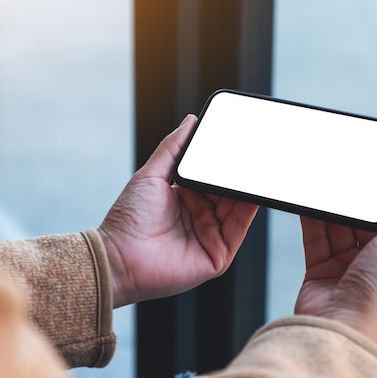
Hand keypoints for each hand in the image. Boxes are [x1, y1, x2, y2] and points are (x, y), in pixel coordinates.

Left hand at [98, 115, 258, 306]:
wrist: (118, 256)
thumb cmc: (128, 218)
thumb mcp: (151, 174)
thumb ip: (173, 147)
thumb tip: (190, 121)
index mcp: (185, 199)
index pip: (213, 178)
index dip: (225, 163)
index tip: (238, 144)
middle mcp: (199, 217)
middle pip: (228, 192)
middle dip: (240, 174)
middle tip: (253, 153)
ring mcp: (209, 237)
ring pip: (238, 208)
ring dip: (248, 189)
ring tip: (258, 168)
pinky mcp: (217, 255)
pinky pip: (238, 229)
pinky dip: (249, 210)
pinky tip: (254, 192)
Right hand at [294, 166, 376, 343]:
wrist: (335, 329)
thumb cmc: (375, 299)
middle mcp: (375, 264)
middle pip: (363, 222)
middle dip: (355, 202)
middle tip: (346, 176)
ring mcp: (346, 267)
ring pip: (337, 227)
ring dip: (332, 209)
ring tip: (324, 185)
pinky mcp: (320, 269)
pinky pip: (315, 237)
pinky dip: (312, 220)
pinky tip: (309, 202)